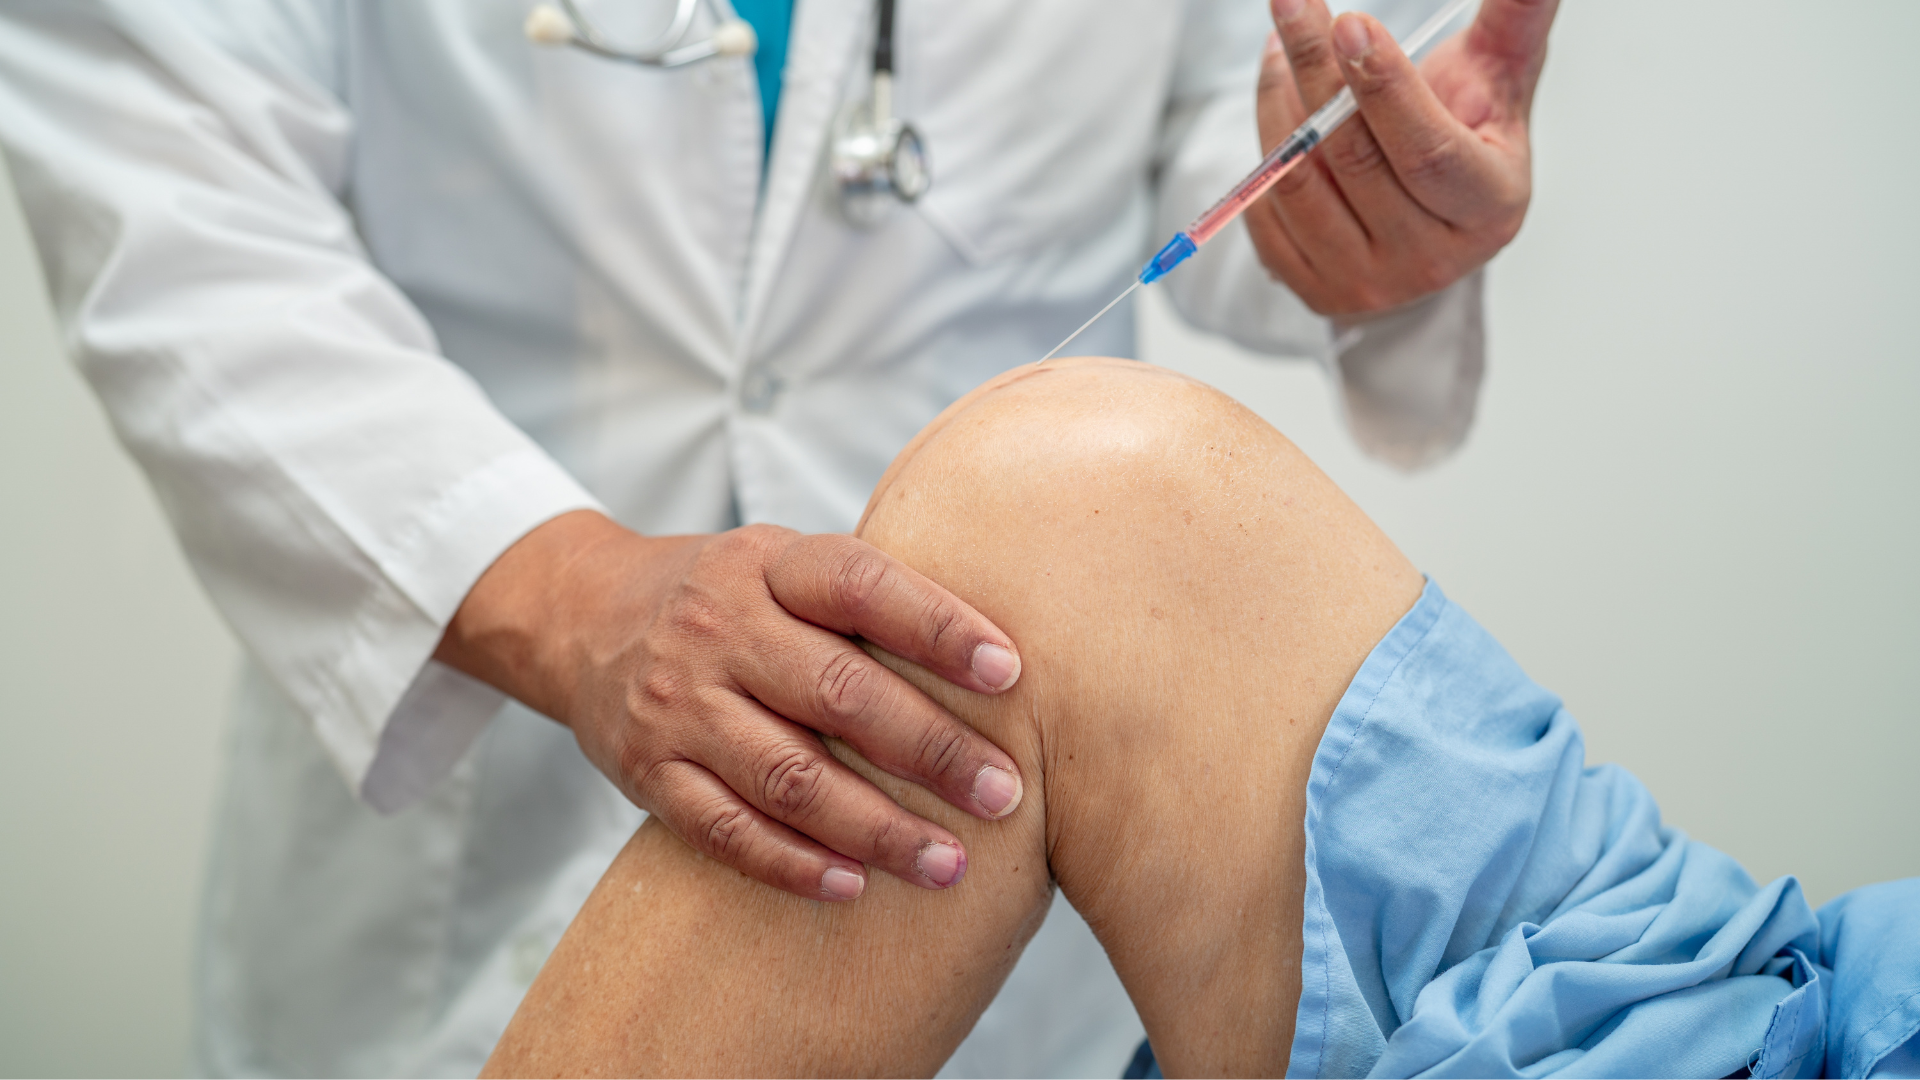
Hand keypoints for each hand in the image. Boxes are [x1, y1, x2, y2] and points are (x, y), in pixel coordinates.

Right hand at [434, 511, 1025, 901]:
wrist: (580, 616)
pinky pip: (725, 829)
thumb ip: (864, 598)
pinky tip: (854, 887)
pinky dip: (792, 863)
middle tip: (1003, 794)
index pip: (860, 585)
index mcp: (766, 565)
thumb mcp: (780, 562)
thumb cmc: (724, 595)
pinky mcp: (647, 771)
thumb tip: (999, 658)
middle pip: (837, 692)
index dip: (937, 627)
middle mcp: (717, 629)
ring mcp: (676, 704)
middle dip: (931, 749)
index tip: (1009, 672)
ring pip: (788, 776)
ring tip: (949, 864)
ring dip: (876, 827)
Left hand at [1248, 0, 1558, 315]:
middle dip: (1316, 73)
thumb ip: (1516, 21)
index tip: (1350, 24)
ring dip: (1281, 100)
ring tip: (1284, 41)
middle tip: (1292, 4)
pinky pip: (1266, 207)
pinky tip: (1277, 93)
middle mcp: (1428, 258)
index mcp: (1488, 207)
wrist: (1425, 224)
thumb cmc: (1466, 138)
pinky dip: (1264, 140)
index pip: (1427, 151)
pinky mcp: (1311, 287)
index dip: (1385, 89)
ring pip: (1300, 181)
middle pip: (1354, 160)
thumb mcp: (1500, 81)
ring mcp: (1365, 283)